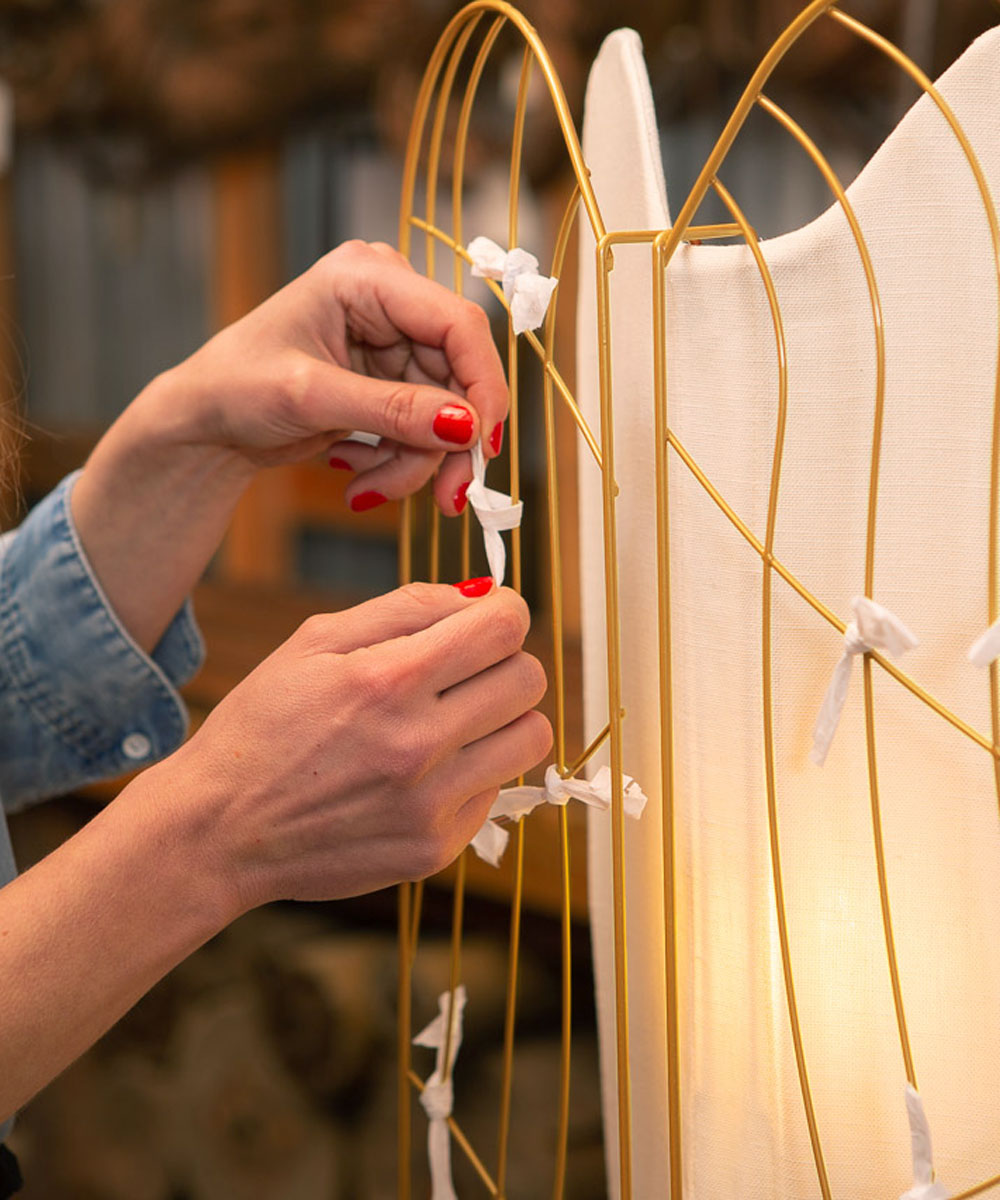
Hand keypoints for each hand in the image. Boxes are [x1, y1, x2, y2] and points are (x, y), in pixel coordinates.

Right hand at [152, 582, 550, 910]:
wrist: (220, 830)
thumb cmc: (265, 724)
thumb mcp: (316, 641)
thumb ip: (407, 607)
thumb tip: (481, 595)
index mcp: (388, 680)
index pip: (505, 628)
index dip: (505, 611)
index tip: (488, 619)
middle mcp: (418, 745)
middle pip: (529, 679)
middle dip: (504, 661)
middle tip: (464, 670)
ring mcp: (431, 805)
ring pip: (531, 738)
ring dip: (504, 718)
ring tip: (456, 719)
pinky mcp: (435, 850)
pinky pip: (497, 792)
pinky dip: (474, 772)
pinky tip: (424, 771)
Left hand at [162, 239, 507, 514]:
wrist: (206, 420)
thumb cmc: (234, 387)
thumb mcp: (310, 398)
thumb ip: (391, 410)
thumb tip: (466, 427)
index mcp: (367, 276)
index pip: (457, 323)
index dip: (482, 385)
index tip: (481, 446)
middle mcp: (390, 301)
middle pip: (460, 375)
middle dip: (447, 443)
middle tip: (446, 500)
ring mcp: (394, 341)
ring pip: (447, 412)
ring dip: (417, 462)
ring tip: (367, 489)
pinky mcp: (393, 380)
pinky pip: (425, 429)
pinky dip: (401, 462)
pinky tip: (358, 473)